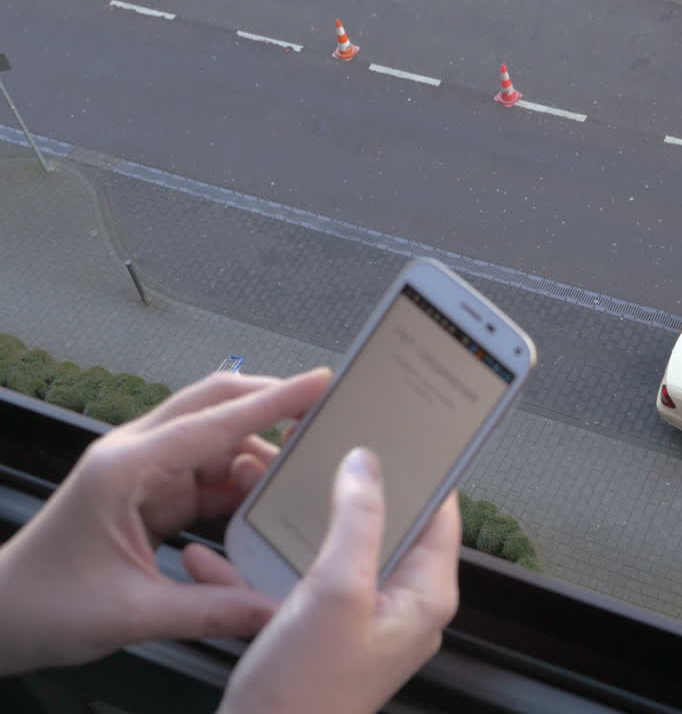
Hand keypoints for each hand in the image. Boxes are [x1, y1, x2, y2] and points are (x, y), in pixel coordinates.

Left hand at [0, 368, 331, 675]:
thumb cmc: (42, 606)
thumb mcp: (132, 613)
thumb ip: (212, 609)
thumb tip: (274, 609)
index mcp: (125, 469)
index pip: (214, 422)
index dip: (273, 402)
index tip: (318, 384)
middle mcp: (133, 458)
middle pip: (214, 406)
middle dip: (269, 404)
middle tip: (322, 410)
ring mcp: (141, 474)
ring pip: (215, 442)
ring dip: (257, 453)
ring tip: (300, 473)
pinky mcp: (148, 496)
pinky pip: (207, 476)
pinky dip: (239, 485)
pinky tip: (266, 500)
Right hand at [220, 448, 461, 713]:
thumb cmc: (306, 694)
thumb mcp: (336, 592)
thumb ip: (357, 521)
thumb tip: (368, 464)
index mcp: (424, 594)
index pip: (439, 512)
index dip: (421, 468)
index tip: (399, 429)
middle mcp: (400, 605)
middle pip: (384, 525)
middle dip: (346, 485)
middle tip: (317, 447)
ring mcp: (360, 620)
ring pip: (335, 548)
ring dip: (299, 517)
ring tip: (263, 482)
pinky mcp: (321, 634)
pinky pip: (300, 580)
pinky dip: (266, 562)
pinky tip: (226, 550)